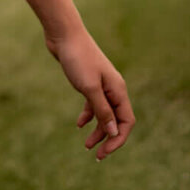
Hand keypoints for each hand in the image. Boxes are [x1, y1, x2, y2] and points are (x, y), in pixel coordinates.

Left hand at [45, 28, 134, 160]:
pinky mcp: (88, 81)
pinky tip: (79, 124)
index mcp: (118, 90)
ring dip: (97, 130)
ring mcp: (101, 85)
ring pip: (104, 114)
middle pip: (116, 120)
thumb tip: (114, 132)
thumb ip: (102, 110)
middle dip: (108, 138)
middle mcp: (113, 89)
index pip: (126, 122)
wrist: (63, 35)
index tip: (105, 152)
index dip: (118, 139)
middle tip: (96, 154)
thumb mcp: (90, 88)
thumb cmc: (78, 58)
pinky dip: (88, 115)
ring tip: (86, 144)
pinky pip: (93, 104)